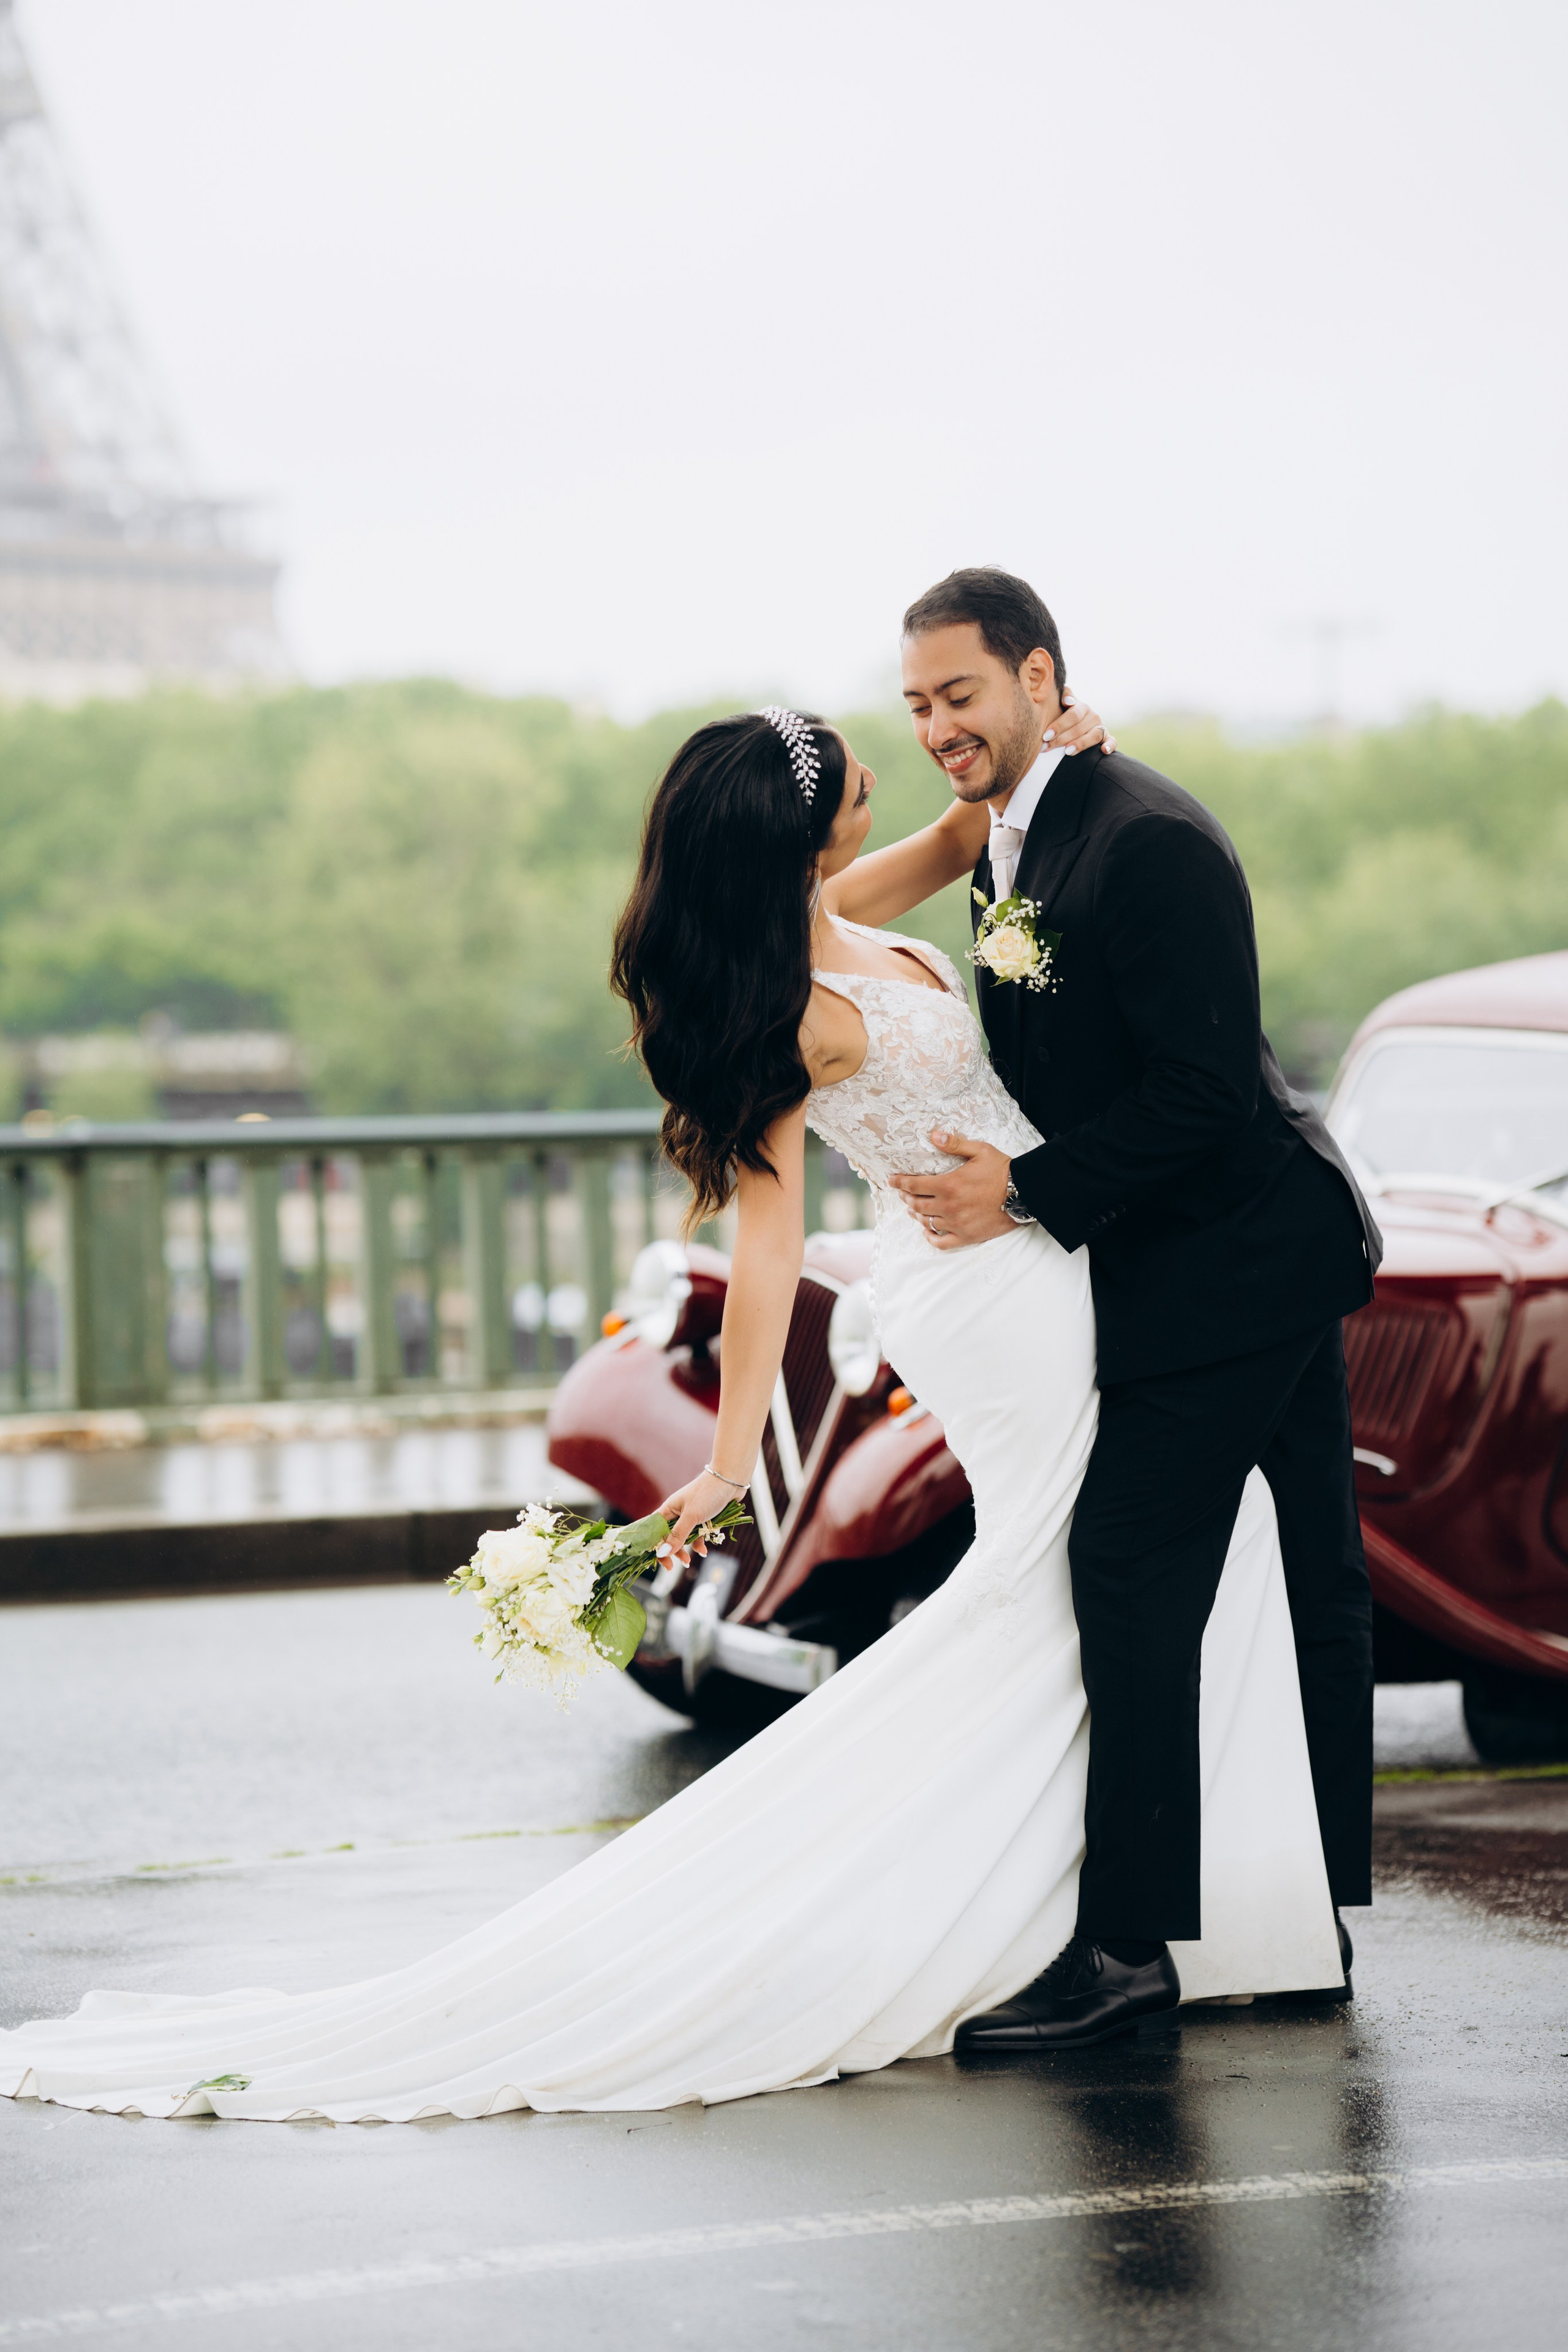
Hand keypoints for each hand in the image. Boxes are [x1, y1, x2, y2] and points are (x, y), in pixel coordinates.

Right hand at [655, 1468, 742, 1567]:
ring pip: (684, 1538)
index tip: (659, 1560)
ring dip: (686, 1550)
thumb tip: (662, 1553)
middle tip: (674, 1567)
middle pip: (668, 1537)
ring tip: (690, 1561)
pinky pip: (698, 1535)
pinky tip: (704, 1551)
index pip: (655, 1530)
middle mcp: (677, 1513)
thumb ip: (678, 1535)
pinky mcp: (704, 1519)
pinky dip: (700, 1544)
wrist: (731, 1480)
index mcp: (669, 1509)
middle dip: (671, 1551)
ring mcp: (691, 1516)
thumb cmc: (708, 1494)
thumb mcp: (691, 1516)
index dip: (654, 1546)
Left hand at [888, 1131, 1015, 1249]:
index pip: (915, 1185)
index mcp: (948, 1185)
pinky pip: (942, 1242)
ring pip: (926, 1222)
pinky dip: (931, 1237)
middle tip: (902, 1193)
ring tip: (912, 1209)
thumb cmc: (1002, 1170)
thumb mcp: (980, 1150)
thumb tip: (934, 1135)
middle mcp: (949, 1206)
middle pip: (917, 1205)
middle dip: (906, 1197)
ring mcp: (957, 1223)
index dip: (900, 1182)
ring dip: (916, 1215)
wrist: (1024, 1193)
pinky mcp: (966, 1236)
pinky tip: (927, 1231)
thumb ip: (954, 1143)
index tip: (892, 1181)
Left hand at [1046, 691, 1115, 758]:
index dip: (1059, 725)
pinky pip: (1112, 741)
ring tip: (1067, 751)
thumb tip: (1067, 700)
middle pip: (1079, 728)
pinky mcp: (1107, 737)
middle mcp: (1093, 716)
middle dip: (1062, 738)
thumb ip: (1063, 696)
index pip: (1072, 715)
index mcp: (1081, 707)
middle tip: (1047, 747)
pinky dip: (1109, 746)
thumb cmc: (1064, 715)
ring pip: (1094, 735)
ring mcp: (1101, 727)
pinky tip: (1103, 750)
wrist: (1078, 723)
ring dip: (1081, 744)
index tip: (1046, 735)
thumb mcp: (1061, 704)